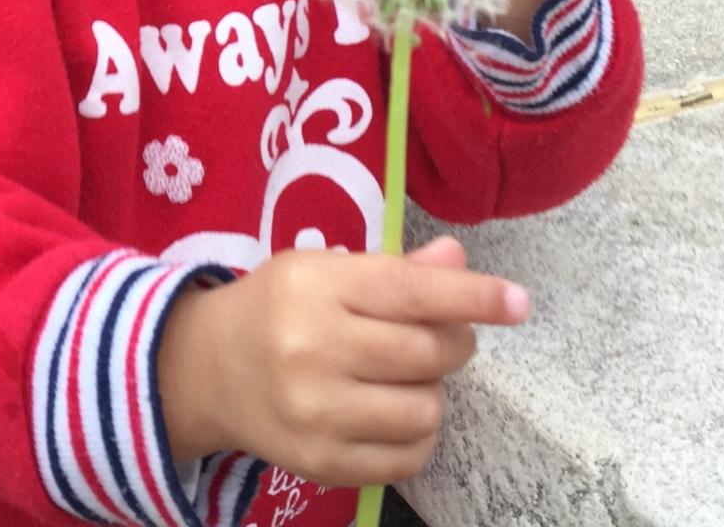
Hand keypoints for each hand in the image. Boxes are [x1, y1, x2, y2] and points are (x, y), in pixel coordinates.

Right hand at [156, 238, 527, 484]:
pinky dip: (416, 436)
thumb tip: (458, 261)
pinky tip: (392, 413)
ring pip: (425, 409)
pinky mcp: (319, 462)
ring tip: (405, 377)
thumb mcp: (324, 270)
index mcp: (315, 286)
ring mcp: (315, 412)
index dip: (472, 296)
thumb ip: (395, 270)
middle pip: (428, 352)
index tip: (518, 302)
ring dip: (432, 391)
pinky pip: (407, 458)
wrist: (205, 369)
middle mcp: (312, 348)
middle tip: (439, 336)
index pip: (411, 291)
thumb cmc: (277, 308)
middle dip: (452, 342)